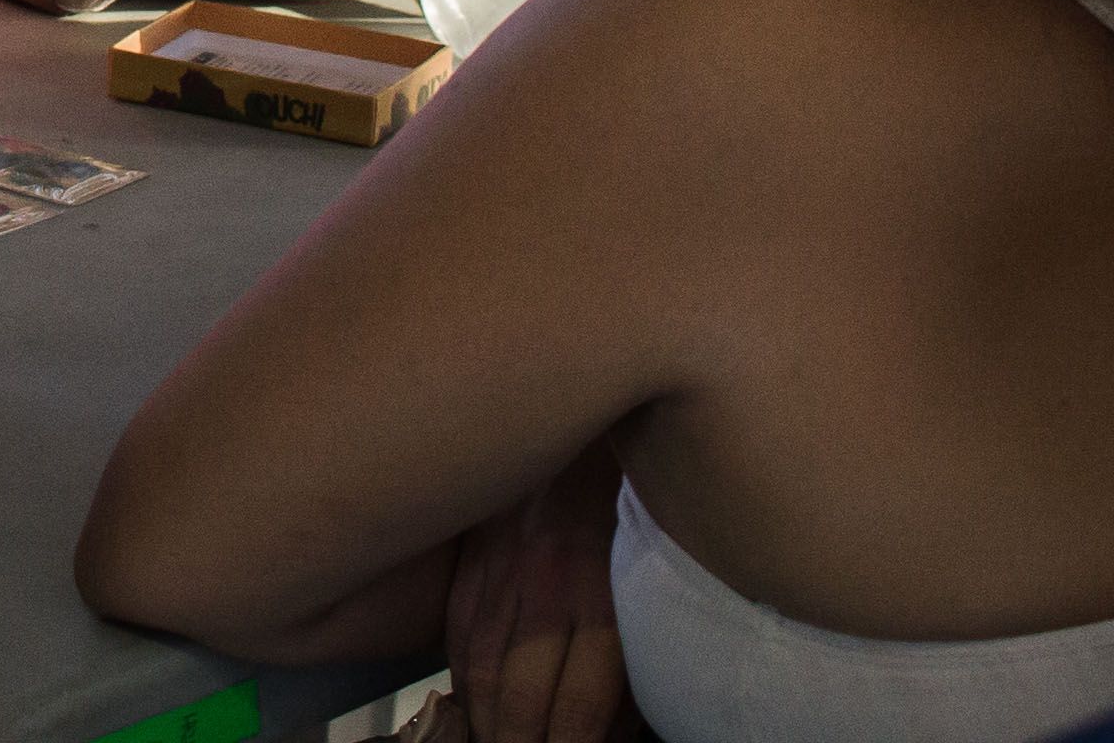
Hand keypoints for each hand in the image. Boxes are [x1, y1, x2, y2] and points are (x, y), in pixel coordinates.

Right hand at [444, 445, 642, 742]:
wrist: (595, 401)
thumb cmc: (639, 500)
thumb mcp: (653, 574)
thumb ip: (633, 647)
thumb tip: (617, 720)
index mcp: (601, 599)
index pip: (575, 712)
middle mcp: (546, 590)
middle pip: (520, 701)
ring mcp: (503, 571)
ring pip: (480, 671)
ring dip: (487, 721)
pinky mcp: (477, 553)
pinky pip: (460, 630)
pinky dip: (462, 675)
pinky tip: (472, 700)